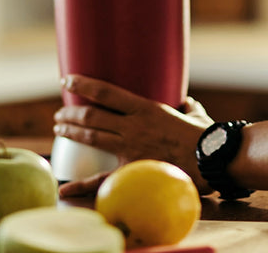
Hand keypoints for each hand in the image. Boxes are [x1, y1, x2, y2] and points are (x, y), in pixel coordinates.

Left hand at [54, 74, 211, 196]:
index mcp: (146, 107)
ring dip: (71, 132)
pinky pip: (101, 179)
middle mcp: (133, 125)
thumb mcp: (195, 113)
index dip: (83, 85)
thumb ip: (187, 107)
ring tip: (58, 129)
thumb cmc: (204, 134)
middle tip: (60, 113)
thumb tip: (187, 104)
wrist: (208, 159)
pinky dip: (80, 185)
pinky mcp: (132, 170)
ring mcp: (130, 148)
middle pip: (92, 116)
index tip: (67, 81)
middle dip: (71, 112)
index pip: (106, 92)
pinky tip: (64, 187)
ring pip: (91, 137)